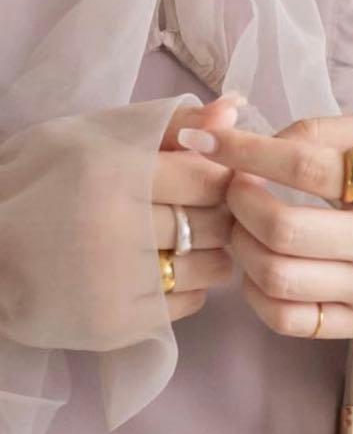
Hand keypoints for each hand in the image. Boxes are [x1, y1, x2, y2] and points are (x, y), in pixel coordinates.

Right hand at [1, 96, 236, 350]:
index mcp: (110, 171)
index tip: (201, 183)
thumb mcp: (89, 138)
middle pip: (216, 224)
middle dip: (212, 217)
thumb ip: (167, 124)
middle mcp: (118, 227)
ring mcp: (121, 281)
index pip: (210, 179)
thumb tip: (233, 111)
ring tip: (174, 243)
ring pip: (213, 267)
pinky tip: (156, 272)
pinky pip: (192, 302)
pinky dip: (186, 287)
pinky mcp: (122, 322)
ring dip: (205, 255)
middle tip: (191, 214)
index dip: (215, 180)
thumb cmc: (38, 188)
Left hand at [177, 113, 352, 337]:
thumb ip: (330, 130)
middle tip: (234, 185)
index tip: (208, 138)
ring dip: (241, 245)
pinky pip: (289, 320)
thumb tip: (263, 142)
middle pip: (284, 230)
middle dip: (238, 201)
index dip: (246, 150)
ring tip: (243, 224)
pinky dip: (256, 293)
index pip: (309, 167)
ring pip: (278, 278)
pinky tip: (258, 266)